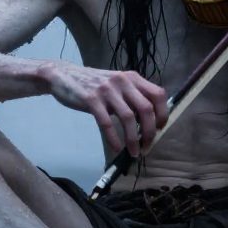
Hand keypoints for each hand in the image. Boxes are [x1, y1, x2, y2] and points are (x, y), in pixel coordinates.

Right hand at [44, 64, 167, 156]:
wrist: (64, 75)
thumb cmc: (93, 84)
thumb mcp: (117, 84)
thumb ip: (132, 96)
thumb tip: (149, 120)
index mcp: (132, 78)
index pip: (158, 94)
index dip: (163, 113)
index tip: (160, 129)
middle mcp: (122, 81)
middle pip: (146, 109)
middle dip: (150, 132)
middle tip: (147, 147)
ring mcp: (107, 90)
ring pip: (128, 118)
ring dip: (133, 139)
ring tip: (134, 152)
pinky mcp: (91, 99)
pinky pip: (107, 123)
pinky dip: (114, 138)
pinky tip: (117, 148)